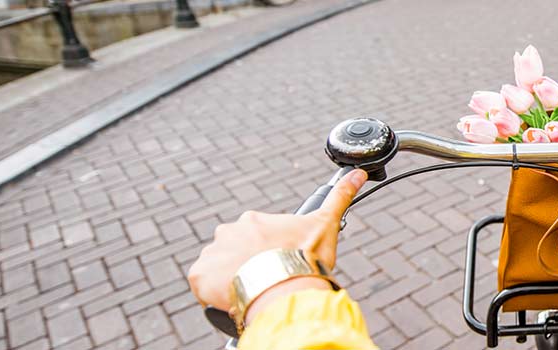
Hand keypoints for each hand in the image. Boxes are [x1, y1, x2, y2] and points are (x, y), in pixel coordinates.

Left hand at [187, 169, 366, 310]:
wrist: (282, 288)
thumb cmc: (304, 258)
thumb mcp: (325, 225)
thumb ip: (339, 197)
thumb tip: (358, 174)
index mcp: (253, 221)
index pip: (257, 238)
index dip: (269, 254)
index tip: (279, 266)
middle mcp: (227, 232)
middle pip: (235, 252)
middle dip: (248, 265)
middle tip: (267, 281)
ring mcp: (212, 254)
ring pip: (220, 268)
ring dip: (233, 279)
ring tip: (254, 293)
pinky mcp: (199, 275)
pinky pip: (203, 285)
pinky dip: (215, 293)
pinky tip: (235, 300)